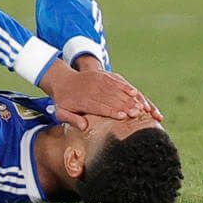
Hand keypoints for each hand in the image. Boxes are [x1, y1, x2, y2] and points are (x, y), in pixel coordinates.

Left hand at [40, 59, 160, 129]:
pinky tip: (135, 93)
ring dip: (129, 98)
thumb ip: (71, 119)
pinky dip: (126, 87)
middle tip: (138, 113)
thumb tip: (84, 127)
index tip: (124, 116)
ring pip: (116, 90)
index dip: (112, 111)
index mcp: (83, 100)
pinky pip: (116, 81)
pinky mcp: (103, 76)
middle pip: (111, 98)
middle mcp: (92, 89)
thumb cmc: (64, 100)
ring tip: (141, 106)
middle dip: (125, 105)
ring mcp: (98, 81)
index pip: (100, 106)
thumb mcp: (61, 111)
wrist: (62, 79)